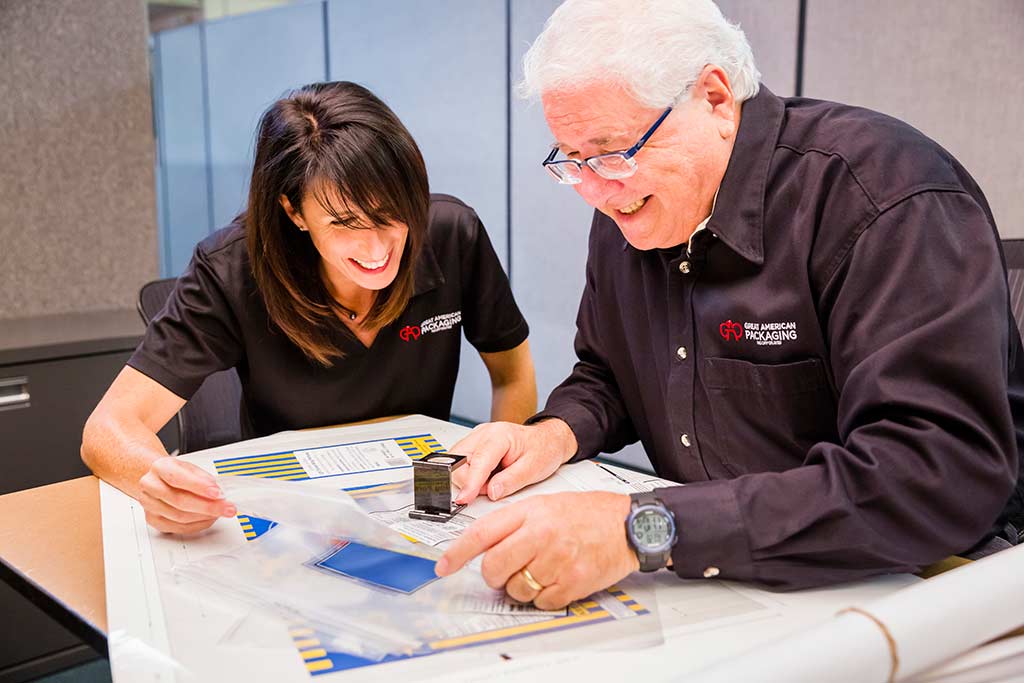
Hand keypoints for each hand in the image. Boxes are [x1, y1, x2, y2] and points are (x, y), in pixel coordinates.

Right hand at [138, 457, 235, 533]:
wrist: (159, 480)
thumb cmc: (177, 473)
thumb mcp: (190, 468)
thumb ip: (203, 478)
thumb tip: (218, 491)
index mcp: (160, 468)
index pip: (178, 478)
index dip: (199, 487)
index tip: (217, 493)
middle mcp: (151, 486)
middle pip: (180, 501)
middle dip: (208, 506)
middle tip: (226, 508)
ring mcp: (149, 505)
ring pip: (180, 517)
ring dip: (204, 517)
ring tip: (219, 513)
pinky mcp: (153, 520)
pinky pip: (178, 528)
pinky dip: (197, 525)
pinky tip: (208, 519)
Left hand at [435, 491, 638, 608]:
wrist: (628, 524)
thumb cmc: (588, 514)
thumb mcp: (546, 504)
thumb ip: (514, 523)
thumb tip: (485, 548)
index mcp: (530, 512)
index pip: (483, 533)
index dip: (457, 553)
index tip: (443, 566)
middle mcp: (541, 535)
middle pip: (494, 567)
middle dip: (494, 575)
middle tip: (506, 570)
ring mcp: (556, 561)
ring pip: (515, 589)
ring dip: (521, 586)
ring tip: (542, 568)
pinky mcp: (571, 583)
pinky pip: (541, 602)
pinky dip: (544, 596)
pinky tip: (557, 578)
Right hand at [450, 419, 576, 504]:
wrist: (547, 440)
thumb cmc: (543, 449)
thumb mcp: (533, 469)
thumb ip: (511, 481)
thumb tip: (492, 492)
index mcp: (499, 435)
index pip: (478, 461)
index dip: (470, 482)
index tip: (464, 498)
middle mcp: (484, 433)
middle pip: (459, 460)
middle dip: (469, 481)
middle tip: (491, 488)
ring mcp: (477, 437)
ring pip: (457, 462)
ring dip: (470, 478)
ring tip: (493, 480)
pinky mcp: (475, 444)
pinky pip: (462, 462)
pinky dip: (472, 474)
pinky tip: (489, 475)